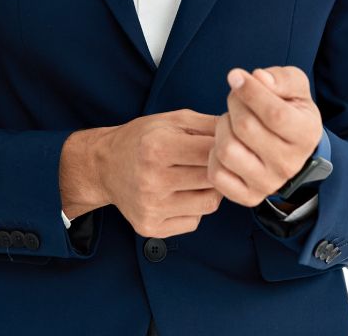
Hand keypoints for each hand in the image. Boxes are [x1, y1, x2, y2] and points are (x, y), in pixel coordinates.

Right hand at [99, 109, 223, 238]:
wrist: (105, 165)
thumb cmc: (141, 138)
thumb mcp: (171, 119)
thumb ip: (208, 124)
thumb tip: (242, 131)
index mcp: (157, 147)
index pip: (211, 151)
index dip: (224, 147)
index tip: (226, 145)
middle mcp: (152, 180)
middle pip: (212, 179)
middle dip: (219, 169)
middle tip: (215, 161)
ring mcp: (151, 207)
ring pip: (209, 204)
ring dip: (210, 190)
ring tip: (197, 176)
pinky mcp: (151, 228)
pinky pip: (194, 221)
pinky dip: (195, 208)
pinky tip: (182, 193)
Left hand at [207, 65, 322, 206]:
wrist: (290, 146)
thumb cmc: (289, 109)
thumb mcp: (295, 86)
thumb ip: (281, 78)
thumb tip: (259, 78)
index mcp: (306, 134)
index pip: (274, 114)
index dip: (250, 91)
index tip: (235, 75)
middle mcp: (289, 164)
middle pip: (245, 127)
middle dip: (234, 103)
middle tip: (237, 98)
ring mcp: (268, 183)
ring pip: (227, 150)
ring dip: (222, 127)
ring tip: (233, 121)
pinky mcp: (248, 196)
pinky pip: (217, 174)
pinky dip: (213, 154)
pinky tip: (227, 142)